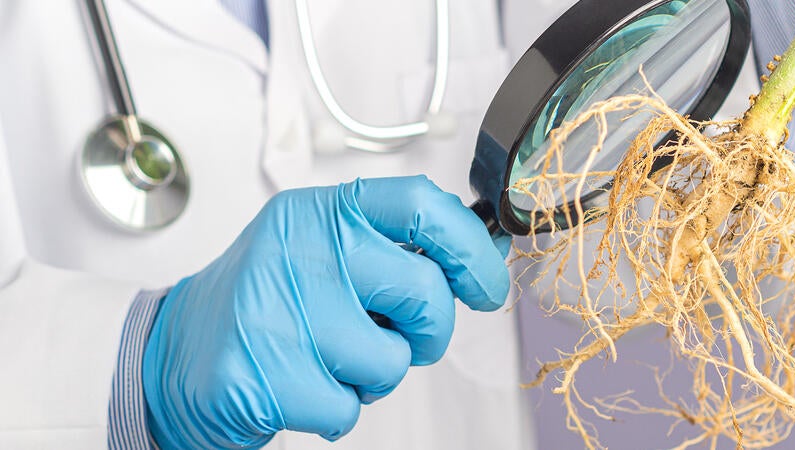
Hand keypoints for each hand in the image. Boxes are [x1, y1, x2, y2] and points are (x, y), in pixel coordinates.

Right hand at [142, 176, 509, 447]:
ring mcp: (278, 311)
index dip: (471, 250)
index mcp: (323, 213)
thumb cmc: (271, 303)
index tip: (486, 285)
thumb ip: (395, 250)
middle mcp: (300, 250)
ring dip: (375, 375)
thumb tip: (486, 253)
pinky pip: (349, 407)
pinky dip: (336, 410)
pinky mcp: (263, 375)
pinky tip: (299, 386)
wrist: (173, 355)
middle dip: (431, 331)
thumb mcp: (325, 252)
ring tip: (329, 360)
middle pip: (424, 292)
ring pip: (392, 360)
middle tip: (402, 338)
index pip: (422, 206)